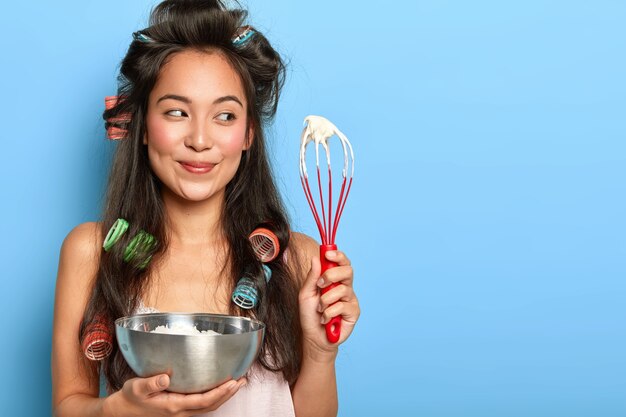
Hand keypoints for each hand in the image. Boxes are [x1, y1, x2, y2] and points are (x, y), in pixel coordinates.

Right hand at [105, 374, 245, 416]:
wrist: (121, 412)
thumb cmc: (130, 398)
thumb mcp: (136, 388)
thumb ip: (150, 383)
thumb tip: (165, 377)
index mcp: (173, 406)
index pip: (204, 401)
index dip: (221, 392)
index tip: (233, 381)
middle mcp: (181, 412)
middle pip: (211, 405)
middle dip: (229, 394)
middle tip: (242, 380)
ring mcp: (181, 412)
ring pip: (208, 407)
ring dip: (224, 396)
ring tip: (237, 383)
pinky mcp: (179, 409)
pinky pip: (202, 405)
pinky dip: (214, 397)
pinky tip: (219, 387)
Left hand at [298, 250, 359, 356]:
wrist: (313, 337)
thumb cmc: (310, 315)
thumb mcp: (306, 294)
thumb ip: (312, 277)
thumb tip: (316, 258)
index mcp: (334, 279)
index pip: (342, 262)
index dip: (338, 256)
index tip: (328, 254)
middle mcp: (345, 287)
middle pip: (348, 271)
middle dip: (332, 275)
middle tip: (320, 285)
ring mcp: (350, 299)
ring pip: (343, 289)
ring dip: (326, 300)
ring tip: (320, 309)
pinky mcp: (354, 312)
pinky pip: (342, 305)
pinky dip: (329, 313)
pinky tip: (326, 319)